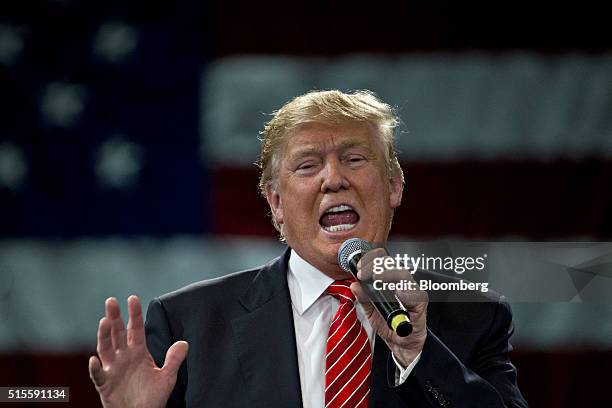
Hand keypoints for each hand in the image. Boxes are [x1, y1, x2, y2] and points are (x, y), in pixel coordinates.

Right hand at [88, 296, 187, 407]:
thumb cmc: (152, 397)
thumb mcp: (167, 377)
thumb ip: (174, 360)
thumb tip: (184, 342)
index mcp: (138, 353)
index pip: (135, 329)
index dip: (134, 314)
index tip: (132, 298)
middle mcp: (124, 357)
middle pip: (117, 334)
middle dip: (114, 317)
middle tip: (111, 301)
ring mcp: (113, 370)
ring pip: (105, 349)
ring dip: (103, 336)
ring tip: (104, 321)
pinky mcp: (105, 385)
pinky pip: (98, 375)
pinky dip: (95, 368)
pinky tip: (93, 360)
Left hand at [350, 248, 427, 367]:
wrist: (402, 344)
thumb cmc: (389, 325)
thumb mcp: (370, 312)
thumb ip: (363, 298)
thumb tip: (354, 285)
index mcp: (391, 282)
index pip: (384, 262)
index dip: (371, 260)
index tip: (358, 267)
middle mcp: (403, 284)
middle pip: (393, 264)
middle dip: (375, 264)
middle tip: (362, 272)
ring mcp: (413, 293)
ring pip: (403, 274)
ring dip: (388, 273)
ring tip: (375, 278)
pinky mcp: (420, 305)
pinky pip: (415, 294)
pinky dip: (404, 292)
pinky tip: (395, 292)